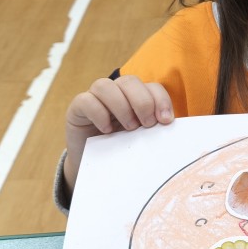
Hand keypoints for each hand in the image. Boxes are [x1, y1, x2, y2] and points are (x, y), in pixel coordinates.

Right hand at [63, 75, 174, 193]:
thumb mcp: (142, 138)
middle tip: (147, 124)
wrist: (94, 168)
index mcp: (136, 97)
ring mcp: (95, 98)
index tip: (165, 121)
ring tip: (129, 127)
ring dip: (121, 105)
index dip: (161, 100)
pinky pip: (86, 100)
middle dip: (142, 101)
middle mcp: (116, 93)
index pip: (151, 87)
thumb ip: (153, 127)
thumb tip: (170, 124)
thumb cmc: (122, 150)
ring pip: (105, 85)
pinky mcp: (77, 108)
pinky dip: (98, 113)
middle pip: (129, 81)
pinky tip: (106, 130)